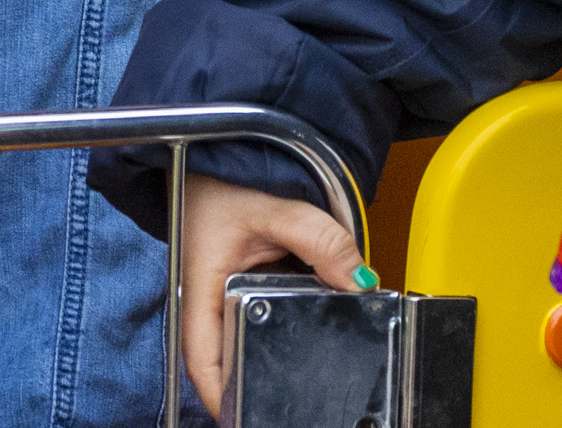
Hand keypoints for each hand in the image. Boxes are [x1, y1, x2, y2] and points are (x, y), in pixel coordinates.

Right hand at [174, 173, 367, 420]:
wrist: (215, 158)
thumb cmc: (220, 182)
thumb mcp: (271, 209)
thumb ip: (319, 241)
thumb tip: (362, 281)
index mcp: (199, 293)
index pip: (204, 364)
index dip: (225, 398)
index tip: (250, 415)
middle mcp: (208, 304)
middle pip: (232, 361)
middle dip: (265, 379)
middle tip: (302, 395)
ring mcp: (224, 298)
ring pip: (254, 338)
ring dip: (283, 347)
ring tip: (316, 357)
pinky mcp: (243, 288)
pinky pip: (269, 314)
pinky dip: (292, 318)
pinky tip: (316, 317)